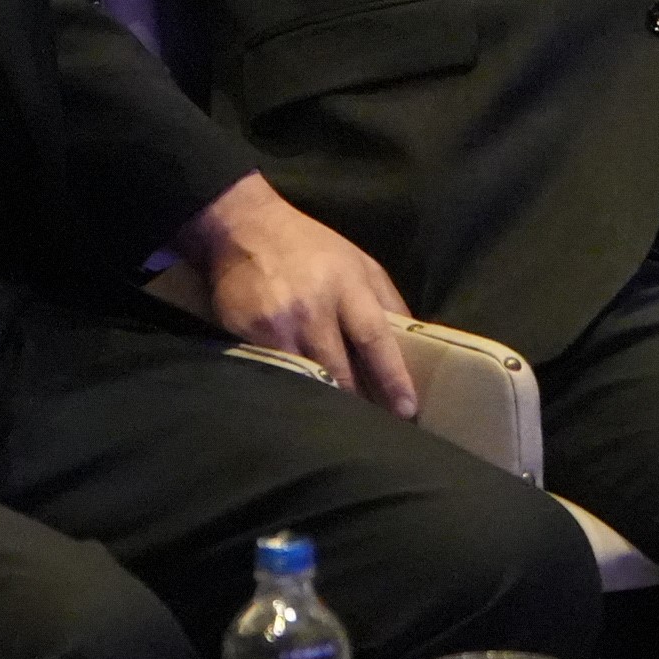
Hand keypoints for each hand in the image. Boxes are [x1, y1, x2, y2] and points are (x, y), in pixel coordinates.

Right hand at [176, 173, 418, 414]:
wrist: (243, 228)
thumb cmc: (310, 248)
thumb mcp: (358, 262)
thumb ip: (387, 301)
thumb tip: (414, 343)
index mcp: (347, 285)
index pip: (376, 339)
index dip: (393, 377)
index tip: (406, 411)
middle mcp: (313, 306)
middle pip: (339, 369)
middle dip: (358, 402)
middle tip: (375, 430)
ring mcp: (277, 323)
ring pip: (307, 378)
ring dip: (324, 402)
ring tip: (339, 425)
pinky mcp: (247, 334)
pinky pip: (274, 374)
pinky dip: (289, 390)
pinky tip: (298, 404)